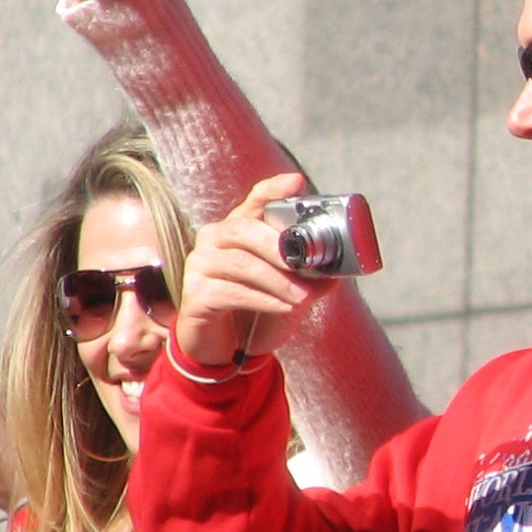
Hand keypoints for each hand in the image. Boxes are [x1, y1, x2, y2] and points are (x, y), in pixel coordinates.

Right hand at [172, 173, 326, 369]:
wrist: (224, 350)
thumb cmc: (256, 312)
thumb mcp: (289, 292)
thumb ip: (310, 278)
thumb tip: (336, 272)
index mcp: (239, 229)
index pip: (255, 201)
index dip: (274, 189)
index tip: (296, 182)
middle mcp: (214, 239)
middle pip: (243, 229)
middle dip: (277, 246)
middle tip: (302, 264)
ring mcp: (200, 265)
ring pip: (241, 264)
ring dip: (277, 281)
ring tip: (301, 297)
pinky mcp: (195, 294)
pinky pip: (231, 292)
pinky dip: (262, 300)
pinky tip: (283, 308)